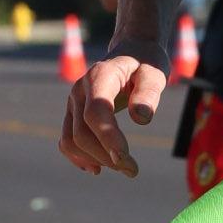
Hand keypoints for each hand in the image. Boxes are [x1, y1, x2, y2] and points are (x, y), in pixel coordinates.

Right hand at [59, 41, 168, 176]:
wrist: (130, 52)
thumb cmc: (145, 63)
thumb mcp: (155, 73)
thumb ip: (149, 93)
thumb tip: (141, 119)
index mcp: (100, 76)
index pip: (96, 112)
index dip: (108, 138)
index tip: (126, 160)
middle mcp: (80, 89)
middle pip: (82, 132)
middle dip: (106, 156)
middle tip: (133, 170)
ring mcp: (73, 102)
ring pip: (72, 140)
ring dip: (95, 160)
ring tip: (122, 168)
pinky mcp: (72, 113)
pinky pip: (67, 140)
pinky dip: (79, 157)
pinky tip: (97, 168)